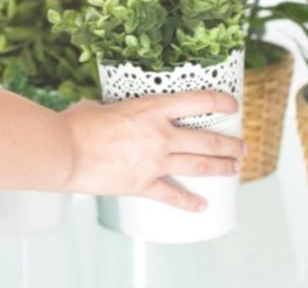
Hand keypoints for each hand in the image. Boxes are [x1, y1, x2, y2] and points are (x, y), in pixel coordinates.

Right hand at [57, 90, 244, 211]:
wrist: (65, 150)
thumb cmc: (79, 123)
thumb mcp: (106, 104)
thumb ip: (120, 109)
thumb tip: (115, 111)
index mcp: (154, 108)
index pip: (199, 101)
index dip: (221, 102)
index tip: (233, 105)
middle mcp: (161, 134)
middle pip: (207, 141)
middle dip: (229, 145)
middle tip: (241, 147)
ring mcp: (155, 161)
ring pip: (198, 166)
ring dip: (220, 167)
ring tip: (234, 169)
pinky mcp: (142, 184)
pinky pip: (172, 195)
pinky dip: (188, 202)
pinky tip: (201, 206)